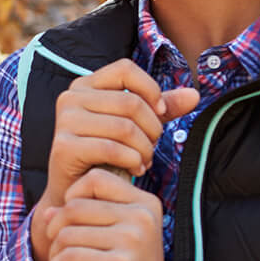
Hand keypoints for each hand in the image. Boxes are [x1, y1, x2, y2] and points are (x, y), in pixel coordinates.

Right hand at [31, 59, 196, 260]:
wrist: (77, 191)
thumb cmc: (106, 156)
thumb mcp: (136, 127)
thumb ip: (162, 109)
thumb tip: (195, 94)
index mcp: (86, 85)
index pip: (126, 69)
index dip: (150, 88)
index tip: (161, 112)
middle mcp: (71, 97)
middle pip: (130, 102)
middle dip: (152, 129)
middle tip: (153, 148)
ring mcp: (65, 121)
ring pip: (124, 127)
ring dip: (145, 149)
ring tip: (145, 161)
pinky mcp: (64, 146)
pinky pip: (112, 149)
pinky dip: (132, 161)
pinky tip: (136, 170)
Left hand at [41, 168, 203, 260]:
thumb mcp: (113, 239)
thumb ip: (84, 219)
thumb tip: (47, 212)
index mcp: (146, 204)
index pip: (95, 179)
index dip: (73, 197)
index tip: (72, 224)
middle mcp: (142, 217)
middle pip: (75, 206)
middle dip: (56, 230)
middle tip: (61, 253)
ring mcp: (132, 240)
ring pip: (67, 232)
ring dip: (56, 253)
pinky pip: (69, 256)